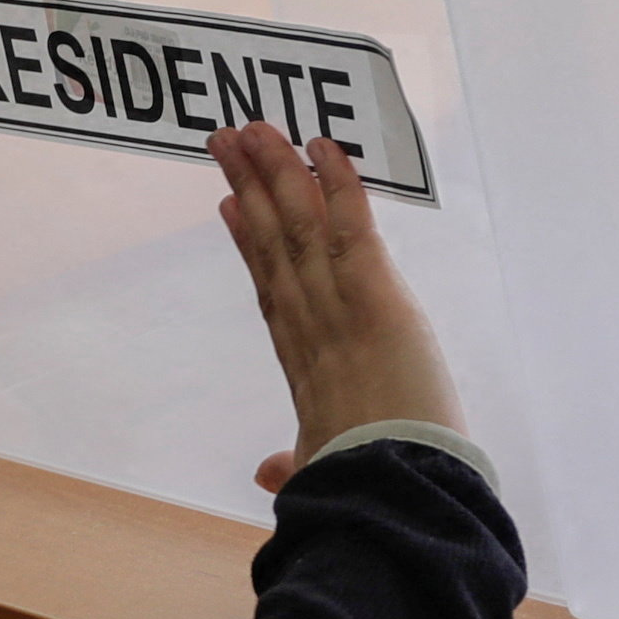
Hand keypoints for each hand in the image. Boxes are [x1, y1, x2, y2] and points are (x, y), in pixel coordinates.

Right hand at [211, 118, 461, 495]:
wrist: (390, 490)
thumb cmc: (364, 485)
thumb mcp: (322, 469)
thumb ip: (296, 463)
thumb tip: (269, 474)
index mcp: (304, 367)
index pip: (272, 290)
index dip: (249, 244)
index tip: (230, 205)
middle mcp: (312, 326)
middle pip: (273, 243)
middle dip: (250, 188)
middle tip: (227, 141)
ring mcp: (340, 307)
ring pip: (300, 226)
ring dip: (277, 171)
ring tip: (254, 128)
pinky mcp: (376, 297)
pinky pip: (353, 229)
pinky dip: (340, 186)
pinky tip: (324, 147)